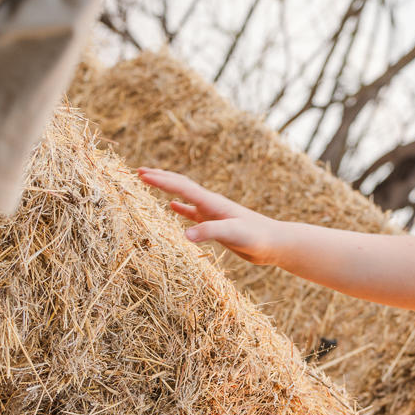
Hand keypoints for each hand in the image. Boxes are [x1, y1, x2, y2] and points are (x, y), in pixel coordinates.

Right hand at [137, 168, 283, 264]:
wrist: (275, 243)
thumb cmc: (257, 237)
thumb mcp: (233, 234)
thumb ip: (210, 232)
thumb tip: (184, 235)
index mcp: (212, 202)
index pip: (182, 187)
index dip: (161, 180)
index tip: (141, 173)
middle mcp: (211, 204)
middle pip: (181, 186)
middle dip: (161, 178)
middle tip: (139, 171)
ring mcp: (213, 214)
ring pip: (185, 197)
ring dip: (167, 189)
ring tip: (151, 181)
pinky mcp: (217, 225)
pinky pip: (194, 214)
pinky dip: (181, 209)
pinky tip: (172, 207)